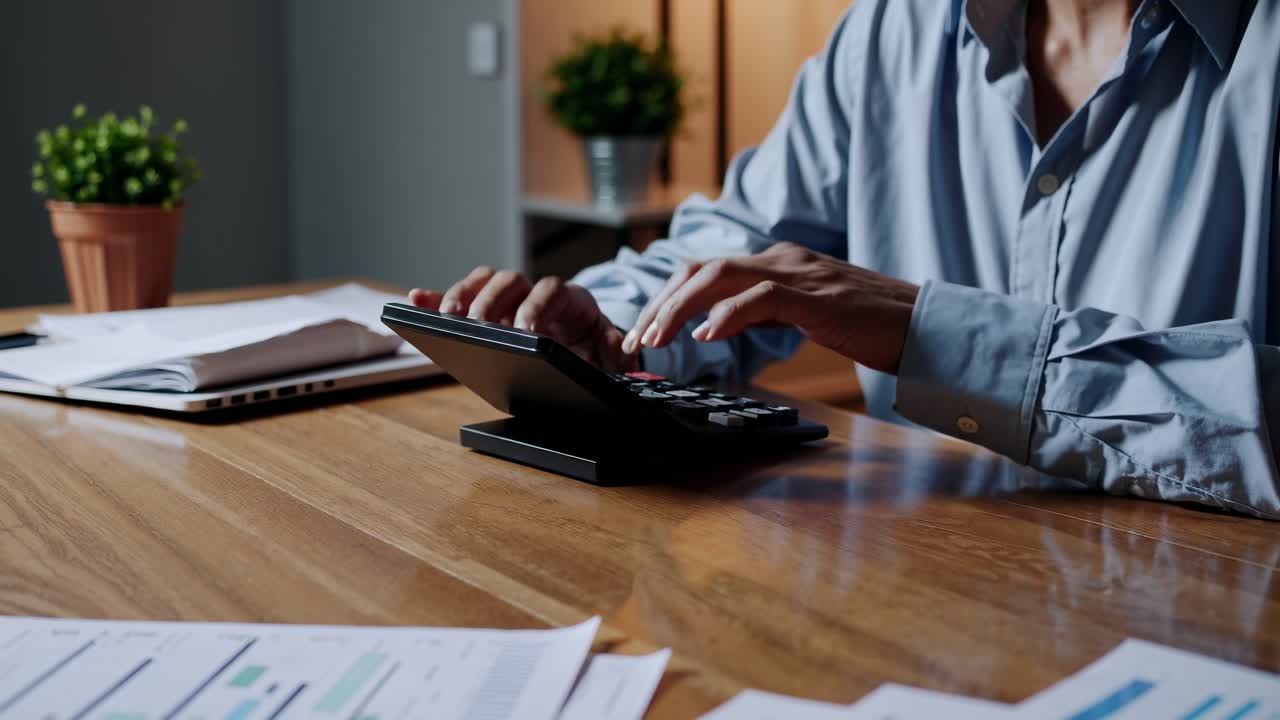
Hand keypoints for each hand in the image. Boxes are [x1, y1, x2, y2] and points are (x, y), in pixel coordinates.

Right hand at [408, 267, 637, 371]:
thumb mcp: (616, 356)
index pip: (551, 290)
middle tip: (482, 326)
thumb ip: (618, 352)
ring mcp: (512, 302)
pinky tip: (415, 301)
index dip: (537, 307)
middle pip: (512, 280)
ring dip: (464, 296)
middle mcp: (538, 294)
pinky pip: (461, 301)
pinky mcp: (489, 314)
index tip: (526, 332)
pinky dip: (437, 299)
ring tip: (449, 317)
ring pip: (485, 284)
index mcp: (572, 302)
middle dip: (494, 302)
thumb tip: (622, 347)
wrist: (590, 358)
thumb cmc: (599, 356)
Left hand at [621, 242, 919, 374]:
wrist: (926, 325)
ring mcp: (800, 274)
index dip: (668, 297)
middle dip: (662, 303)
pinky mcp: (818, 297)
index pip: (706, 270)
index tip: (644, 330)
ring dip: (681, 308)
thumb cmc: (869, 325)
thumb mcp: (803, 315)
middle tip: (637, 340)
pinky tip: (707, 337)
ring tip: (657, 339)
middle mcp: (782, 259)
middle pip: (702, 268)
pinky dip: (728, 315)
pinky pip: (762, 298)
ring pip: (721, 275)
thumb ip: (761, 313)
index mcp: (777, 263)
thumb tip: (716, 326)